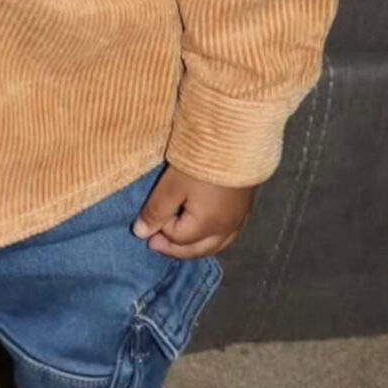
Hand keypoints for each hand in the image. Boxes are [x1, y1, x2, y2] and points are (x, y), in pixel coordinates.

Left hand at [131, 167, 256, 258]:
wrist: (239, 138)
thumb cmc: (201, 162)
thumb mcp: (172, 185)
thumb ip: (156, 211)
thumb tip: (141, 234)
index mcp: (207, 227)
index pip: (177, 237)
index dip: (160, 228)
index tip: (152, 212)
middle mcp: (226, 230)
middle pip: (197, 249)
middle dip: (174, 249)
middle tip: (154, 242)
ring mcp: (239, 220)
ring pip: (215, 246)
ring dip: (194, 246)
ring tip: (177, 241)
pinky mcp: (246, 209)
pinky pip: (228, 235)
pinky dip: (212, 238)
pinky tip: (206, 231)